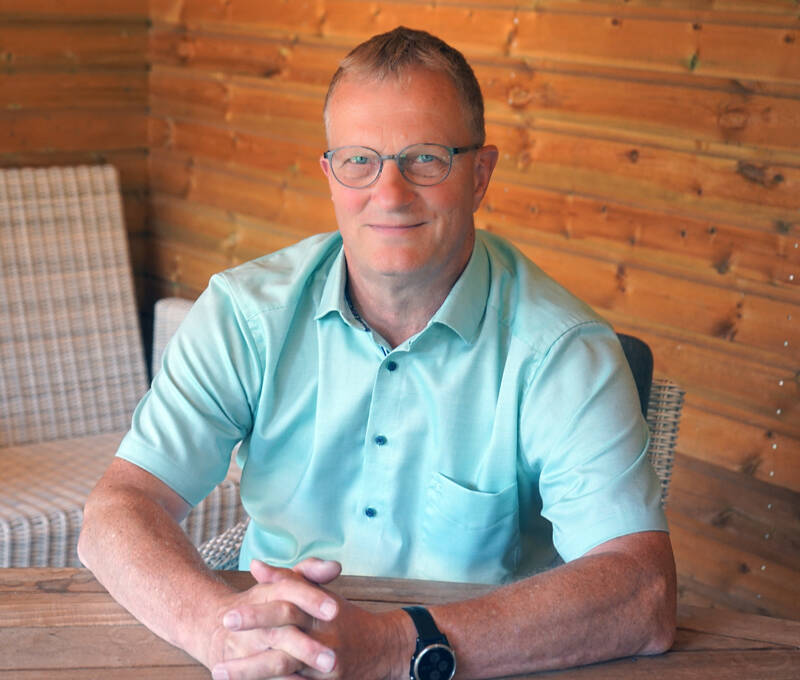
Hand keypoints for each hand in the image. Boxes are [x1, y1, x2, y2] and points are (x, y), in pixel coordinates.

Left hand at [210, 559, 413, 679]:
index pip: (286, 607)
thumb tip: (255, 565)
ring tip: (220, 673)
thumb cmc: (343, 616)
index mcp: (317, 610)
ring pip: (285, 669)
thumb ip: (286, 578)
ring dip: (251, 673)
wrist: (382, 647)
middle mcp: (321, 635)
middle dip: (250, 647)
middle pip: (283, 640)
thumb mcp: (318, 592)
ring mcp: (324, 663)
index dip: (257, 613)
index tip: (227, 617)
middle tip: (219, 652)